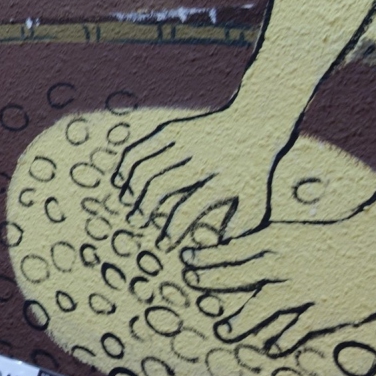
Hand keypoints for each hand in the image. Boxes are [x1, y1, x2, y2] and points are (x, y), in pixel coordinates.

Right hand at [114, 104, 292, 245]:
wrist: (254, 126)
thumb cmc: (252, 177)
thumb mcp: (256, 206)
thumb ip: (235, 232)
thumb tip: (207, 249)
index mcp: (224, 180)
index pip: (188, 210)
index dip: (171, 231)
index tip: (163, 245)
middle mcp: (202, 159)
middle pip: (161, 186)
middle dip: (144, 209)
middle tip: (136, 224)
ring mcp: (185, 141)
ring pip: (146, 166)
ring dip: (132, 189)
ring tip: (128, 205)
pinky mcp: (172, 129)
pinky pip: (140, 147)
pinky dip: (125, 166)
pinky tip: (120, 182)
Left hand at [182, 213, 375, 353]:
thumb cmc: (329, 237)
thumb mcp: (290, 233)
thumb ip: (262, 246)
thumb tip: (229, 254)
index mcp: (275, 240)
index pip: (231, 250)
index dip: (206, 257)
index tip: (185, 261)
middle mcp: (284, 263)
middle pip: (238, 275)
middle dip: (211, 281)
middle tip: (191, 286)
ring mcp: (304, 288)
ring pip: (262, 307)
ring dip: (240, 321)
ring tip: (223, 331)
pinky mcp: (325, 310)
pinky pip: (296, 328)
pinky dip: (281, 338)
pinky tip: (270, 346)